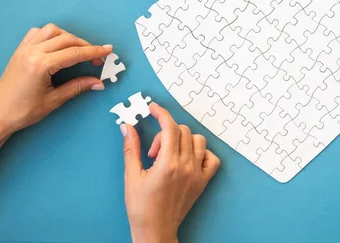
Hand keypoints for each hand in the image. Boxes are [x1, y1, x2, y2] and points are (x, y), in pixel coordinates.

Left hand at [0, 23, 112, 135]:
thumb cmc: (23, 111)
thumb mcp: (54, 100)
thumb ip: (77, 87)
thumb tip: (98, 83)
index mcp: (41, 65)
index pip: (74, 53)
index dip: (94, 51)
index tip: (109, 50)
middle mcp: (32, 52)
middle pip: (66, 39)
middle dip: (86, 46)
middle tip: (98, 58)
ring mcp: (24, 49)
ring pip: (52, 31)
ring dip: (69, 37)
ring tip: (78, 50)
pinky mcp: (19, 50)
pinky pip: (37, 33)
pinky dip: (51, 35)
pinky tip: (58, 46)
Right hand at [122, 103, 220, 242]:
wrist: (155, 230)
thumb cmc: (141, 206)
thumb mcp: (131, 176)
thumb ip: (131, 148)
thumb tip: (127, 127)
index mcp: (167, 164)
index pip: (169, 127)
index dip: (161, 113)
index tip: (154, 108)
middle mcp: (186, 166)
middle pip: (182, 131)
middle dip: (165, 133)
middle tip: (153, 152)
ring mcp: (197, 173)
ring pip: (198, 141)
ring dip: (183, 140)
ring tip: (169, 155)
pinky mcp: (203, 181)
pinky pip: (212, 158)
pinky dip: (202, 153)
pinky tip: (188, 159)